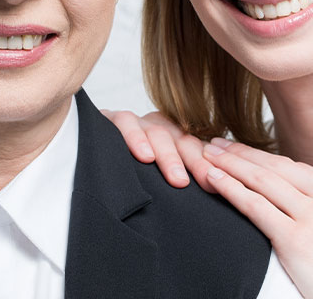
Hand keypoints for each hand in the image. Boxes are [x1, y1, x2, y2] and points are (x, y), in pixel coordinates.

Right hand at [101, 109, 215, 190]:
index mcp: (176, 138)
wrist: (92, 152)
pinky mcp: (113, 119)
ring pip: (158, 132)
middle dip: (196, 162)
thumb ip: (184, 178)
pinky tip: (144, 156)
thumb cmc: (133, 171)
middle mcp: (160, 127)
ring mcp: (138, 122)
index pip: (198, 148)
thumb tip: (213, 194)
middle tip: (207, 183)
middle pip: (183, 140)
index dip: (209, 166)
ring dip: (169, 156)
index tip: (220, 185)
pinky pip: (126, 123)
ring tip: (178, 180)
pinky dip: (136, 138)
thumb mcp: (162, 176)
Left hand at [203, 138, 312, 298]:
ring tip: (207, 156)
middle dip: (239, 153)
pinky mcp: (298, 239)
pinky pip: (255, 206)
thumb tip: (284, 183)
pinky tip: (213, 179)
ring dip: (229, 165)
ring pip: (261, 181)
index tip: (236, 148)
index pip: (292, 166)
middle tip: (213, 143)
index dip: (258, 155)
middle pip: (274, 167)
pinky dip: (230, 189)